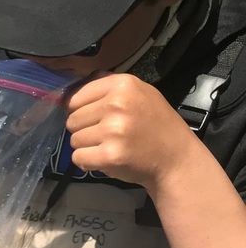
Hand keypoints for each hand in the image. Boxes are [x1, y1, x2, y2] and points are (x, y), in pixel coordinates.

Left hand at [65, 73, 200, 190]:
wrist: (177, 158)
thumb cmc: (156, 125)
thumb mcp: (140, 93)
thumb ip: (108, 87)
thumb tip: (70, 91)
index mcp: (123, 84)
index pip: (74, 98)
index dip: (79, 111)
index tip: (93, 118)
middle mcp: (116, 104)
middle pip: (72, 119)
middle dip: (84, 129)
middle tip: (106, 134)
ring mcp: (113, 131)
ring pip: (73, 140)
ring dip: (86, 146)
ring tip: (109, 146)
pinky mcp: (109, 155)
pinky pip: (77, 158)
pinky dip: (87, 162)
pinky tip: (105, 159)